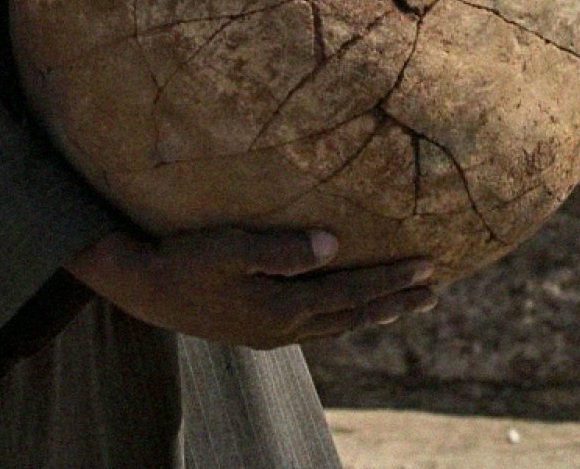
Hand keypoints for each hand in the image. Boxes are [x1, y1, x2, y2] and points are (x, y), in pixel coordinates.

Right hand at [66, 225, 435, 348]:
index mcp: (283, 308)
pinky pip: (316, 326)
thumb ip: (285, 248)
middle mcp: (285, 328)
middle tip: (433, 292)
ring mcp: (272, 334)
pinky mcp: (258, 331)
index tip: (428, 268)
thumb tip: (336, 245)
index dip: (391, 280)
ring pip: (336, 325)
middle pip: (353, 315)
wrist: (146, 290)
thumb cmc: (187, 257)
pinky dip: (343, 316)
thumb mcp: (234, 246)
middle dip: (394, 301)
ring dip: (372, 311)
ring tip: (401, 301)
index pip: (352, 293)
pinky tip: (346, 308)